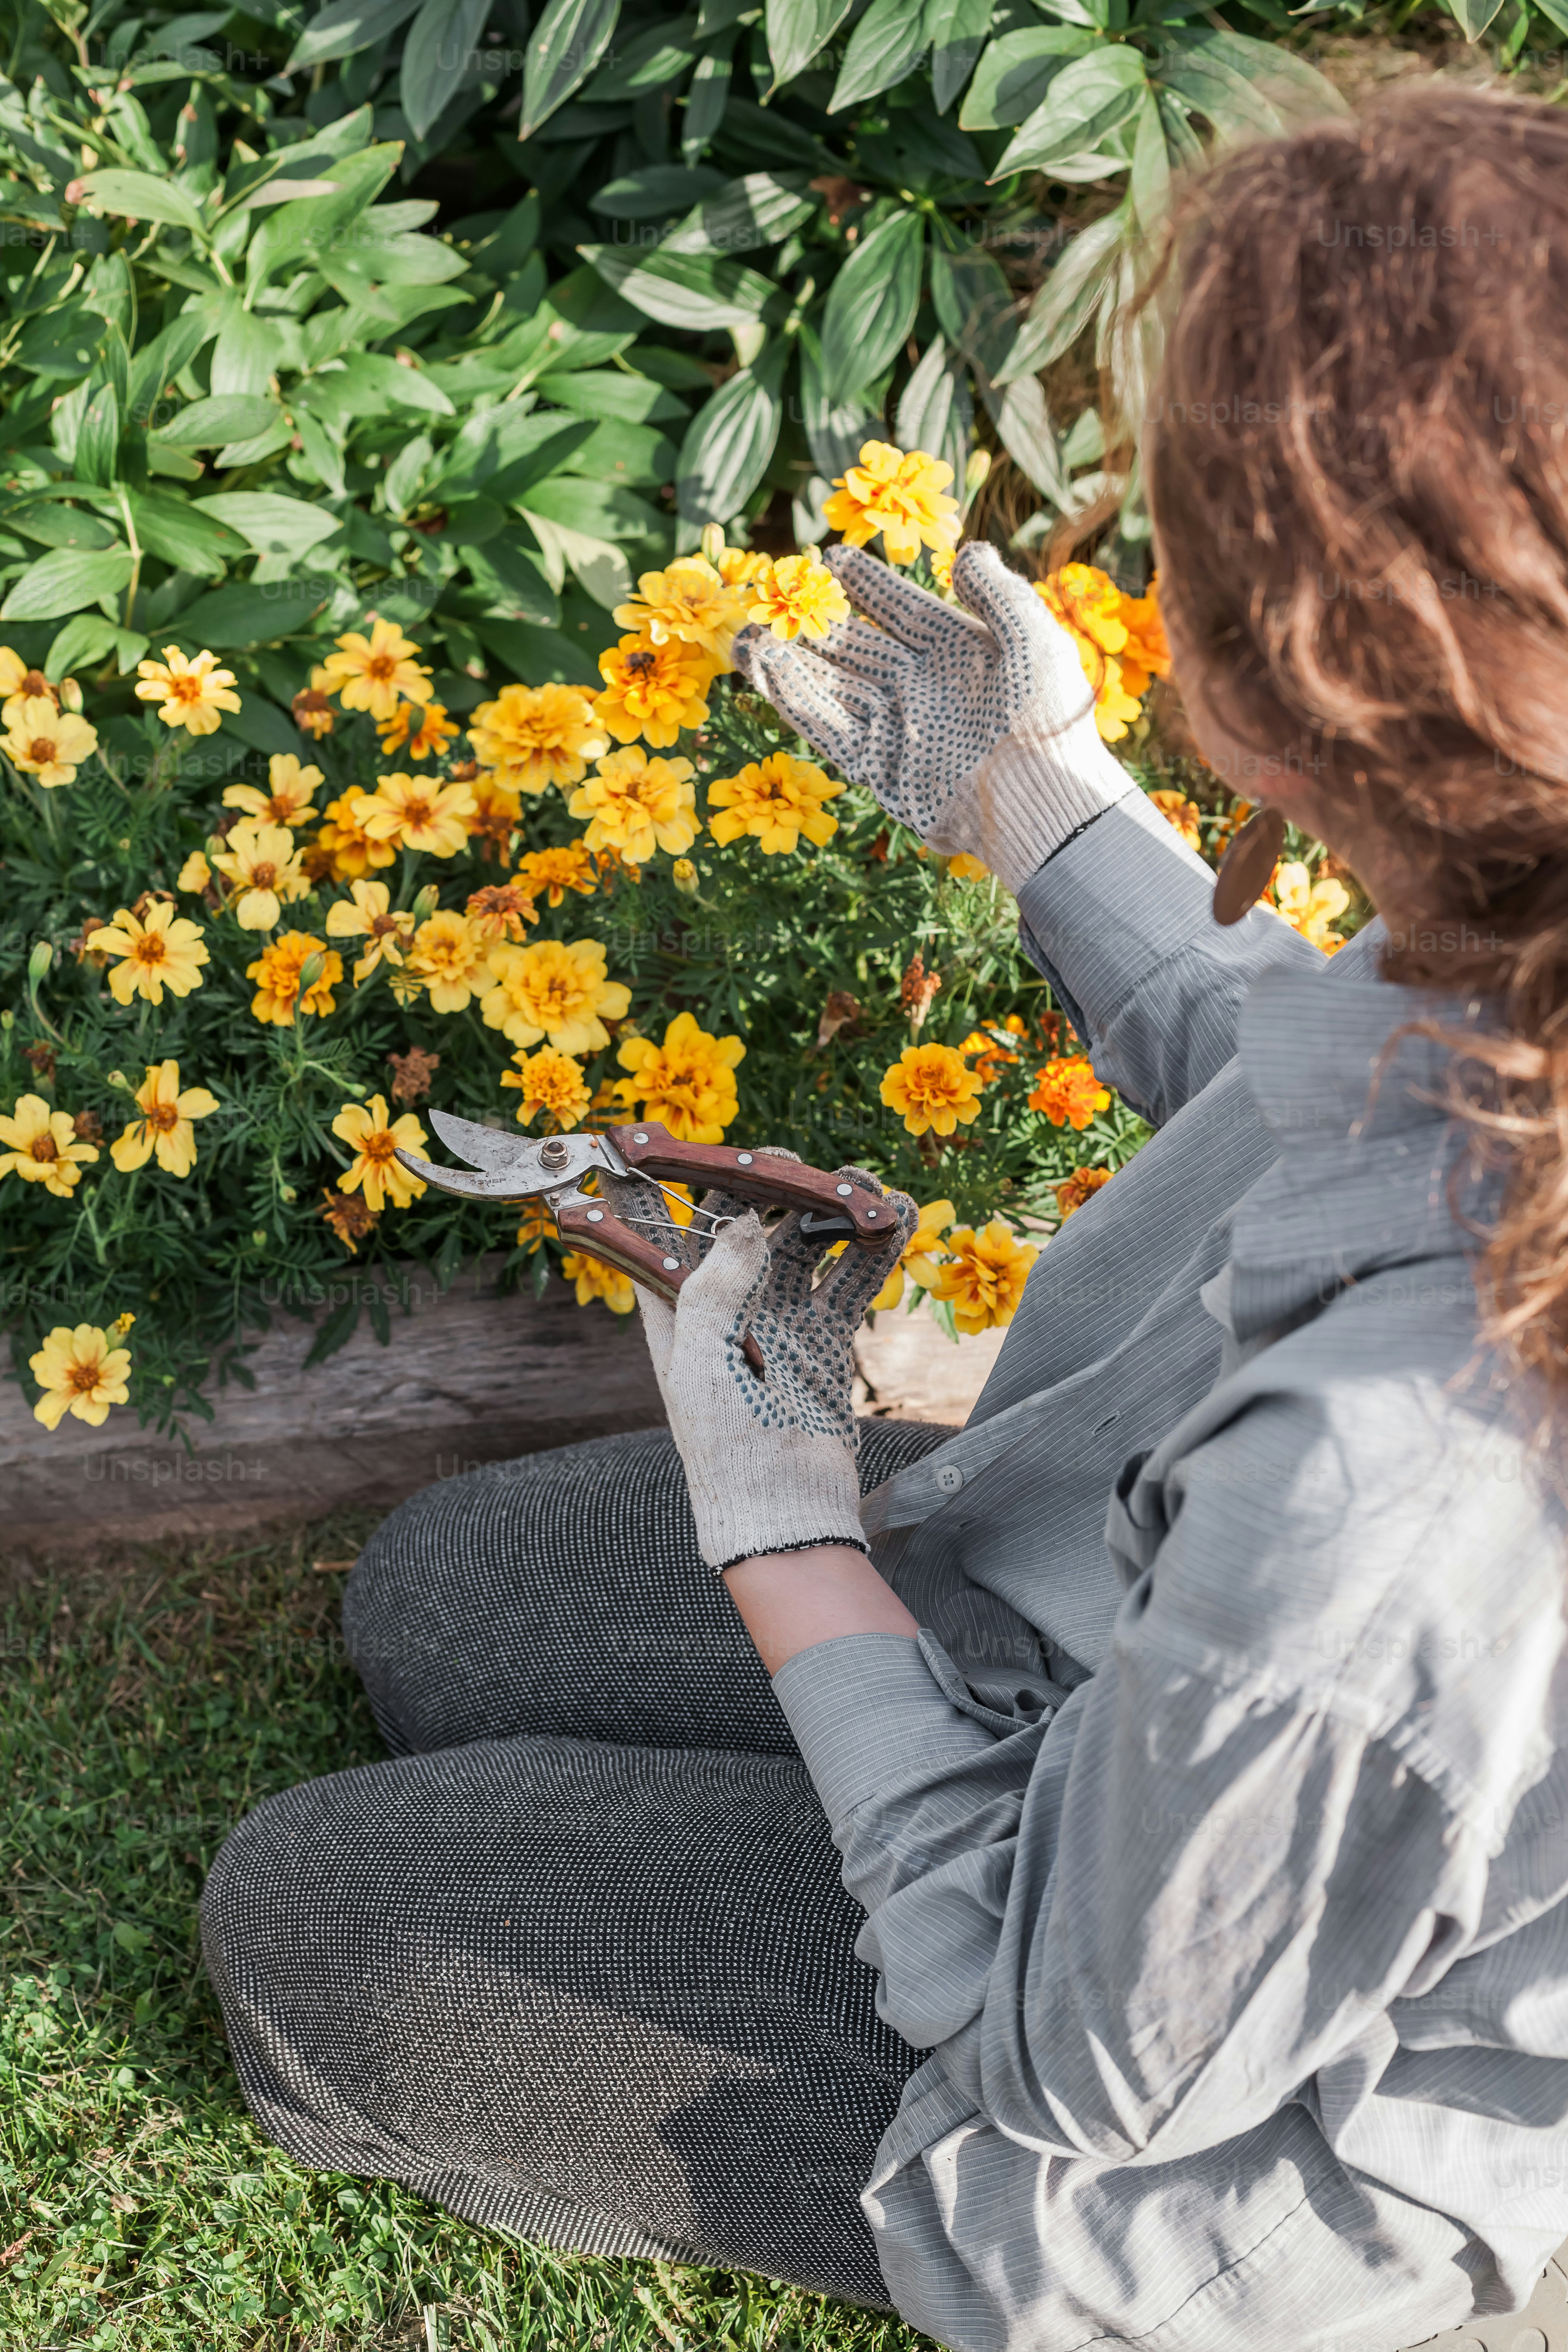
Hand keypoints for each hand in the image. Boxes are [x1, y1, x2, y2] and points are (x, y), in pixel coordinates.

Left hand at [603, 1155, 915, 1571]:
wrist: (785, 1511)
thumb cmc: (725, 1445)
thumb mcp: (702, 1363)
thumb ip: (716, 1286)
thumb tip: (743, 1219)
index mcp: (675, 1310)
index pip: (654, 1230)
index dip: (649, 1182)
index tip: (648, 1134)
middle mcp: (724, 1305)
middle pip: (743, 1221)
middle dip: (770, 1185)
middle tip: (799, 1164)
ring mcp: (777, 1318)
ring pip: (804, 1241)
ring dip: (833, 1209)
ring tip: (866, 1187)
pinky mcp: (823, 1337)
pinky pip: (851, 1278)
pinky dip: (874, 1246)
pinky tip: (899, 1217)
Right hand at [732, 540, 1133, 894]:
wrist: (1042, 801)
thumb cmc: (1047, 719)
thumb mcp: (1034, 640)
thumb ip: (998, 593)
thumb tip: (969, 549)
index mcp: (960, 653)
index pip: (904, 608)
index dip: (870, 583)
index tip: (832, 555)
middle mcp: (923, 688)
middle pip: (857, 647)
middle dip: (813, 623)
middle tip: (770, 595)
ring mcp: (899, 729)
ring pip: (832, 687)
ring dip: (789, 662)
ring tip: (746, 636)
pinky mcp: (880, 769)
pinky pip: (829, 730)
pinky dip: (795, 702)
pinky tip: (764, 674)